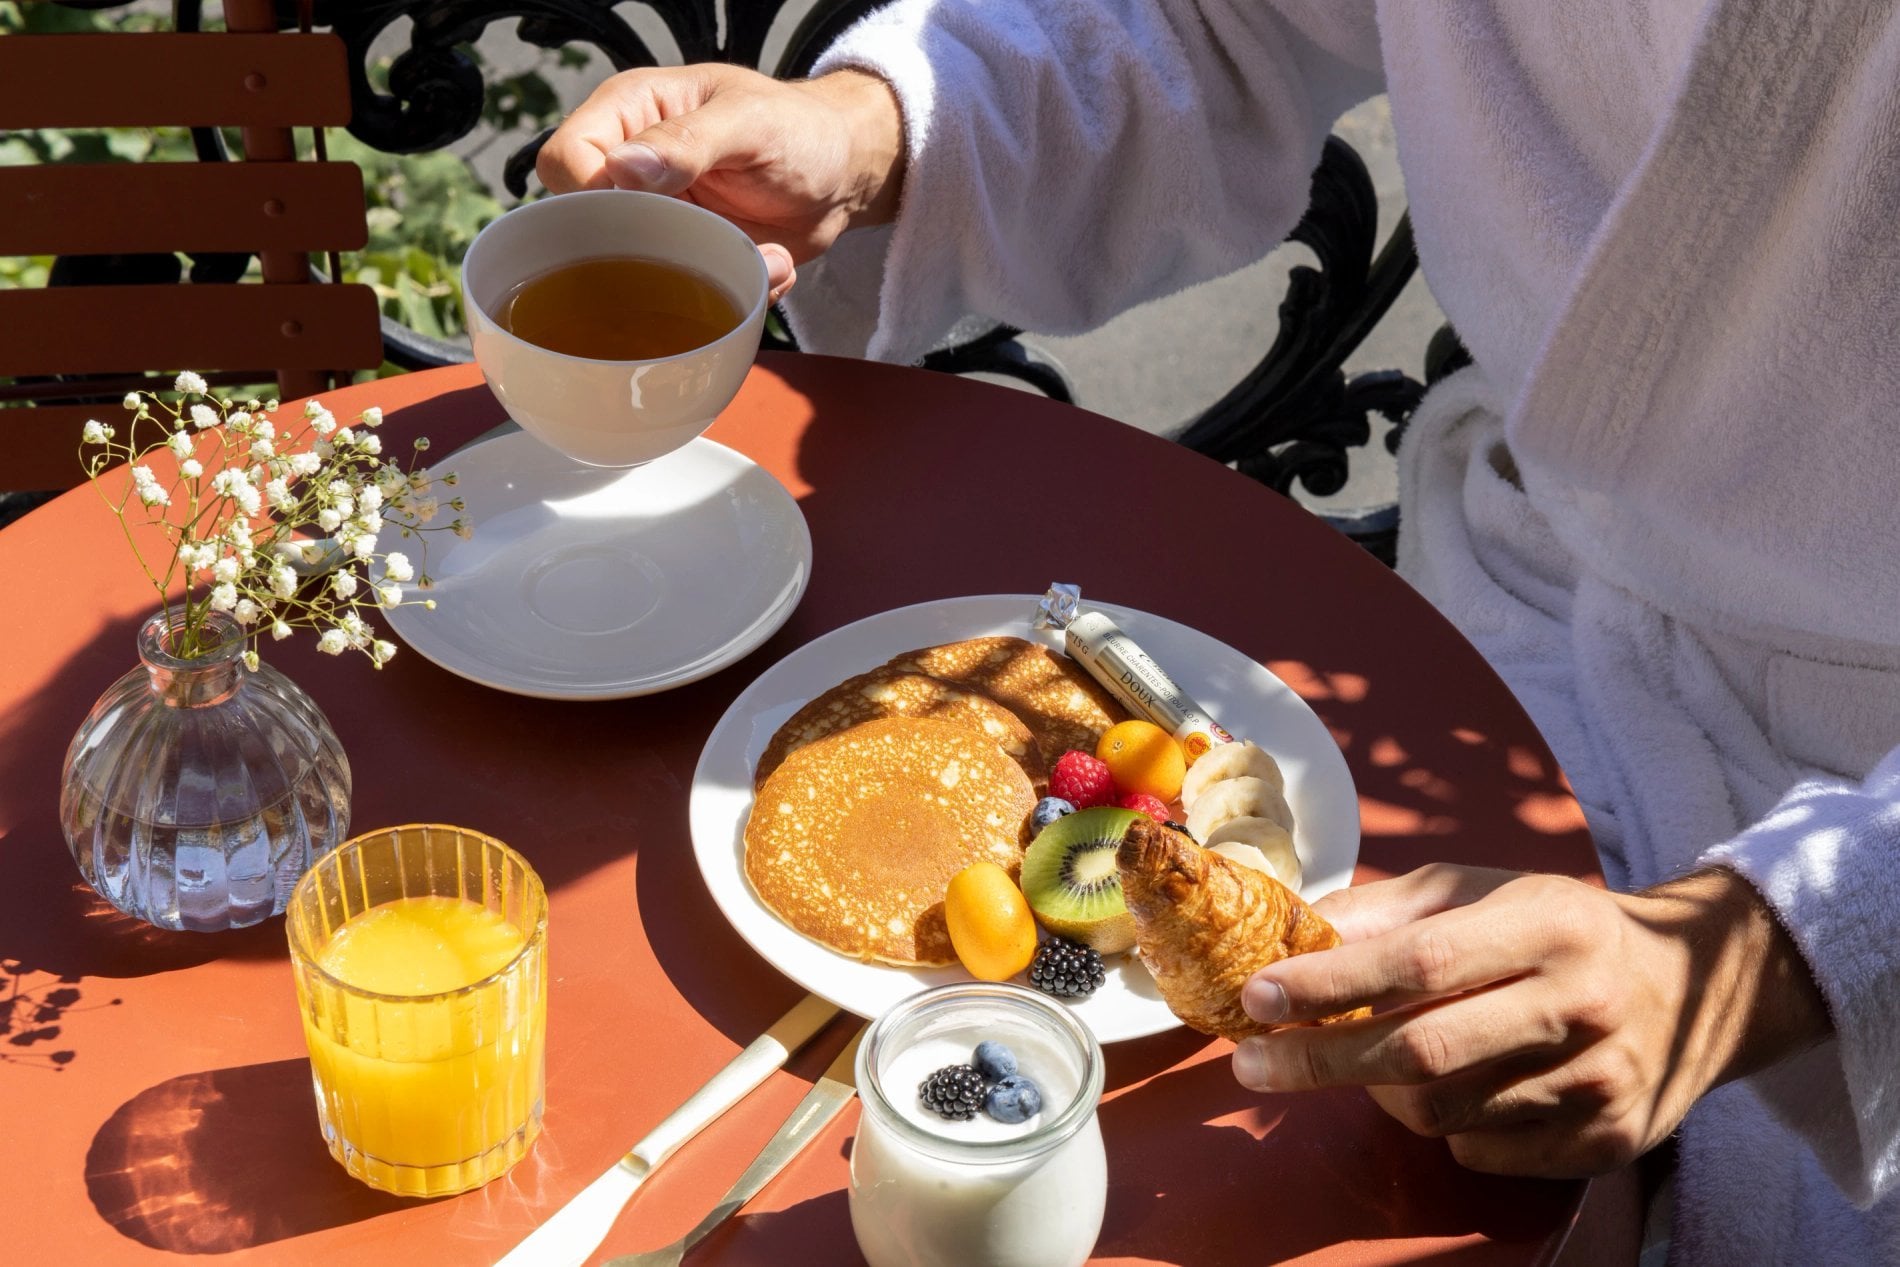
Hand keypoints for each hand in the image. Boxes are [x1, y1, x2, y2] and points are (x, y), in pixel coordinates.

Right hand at [537, 65, 904, 302]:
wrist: (844, 172)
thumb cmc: (798, 128)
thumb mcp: (749, 124)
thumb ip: (687, 142)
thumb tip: (623, 168)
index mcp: (627, 116)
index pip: (565, 162)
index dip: (592, 197)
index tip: (650, 212)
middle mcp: (629, 169)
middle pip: (587, 230)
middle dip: (659, 252)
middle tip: (719, 242)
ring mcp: (656, 219)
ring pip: (638, 275)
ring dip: (705, 278)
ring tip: (764, 255)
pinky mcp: (686, 258)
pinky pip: (683, 297)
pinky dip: (734, 290)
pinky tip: (770, 265)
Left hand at [1231, 863, 1829, 1177]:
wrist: (1695, 986)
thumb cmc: (1558, 928)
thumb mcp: (1483, 890)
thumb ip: (1387, 910)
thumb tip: (1292, 929)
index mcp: (1548, 925)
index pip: (1420, 961)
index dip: (1332, 984)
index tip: (1260, 994)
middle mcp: (1581, 1004)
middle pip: (1423, 1052)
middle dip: (1320, 1061)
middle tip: (1252, 1062)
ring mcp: (1599, 1081)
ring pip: (1444, 1112)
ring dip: (1381, 1093)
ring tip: (1371, 1060)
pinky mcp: (1605, 1140)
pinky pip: (1481, 1151)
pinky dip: (1443, 1127)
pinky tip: (1454, 1089)